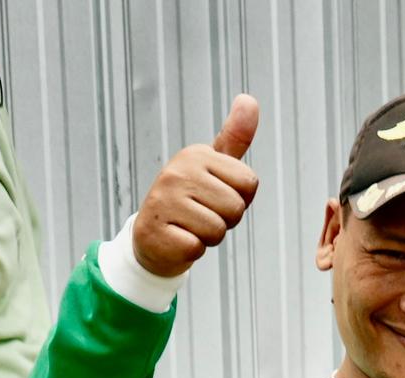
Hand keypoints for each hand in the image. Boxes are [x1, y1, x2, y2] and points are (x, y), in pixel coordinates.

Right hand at [133, 95, 259, 278]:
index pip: (250, 183)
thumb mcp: (214, 167)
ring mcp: (165, 200)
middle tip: (202, 215)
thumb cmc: (192, 200)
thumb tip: (249, 99)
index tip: (217, 197)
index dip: (240, 199)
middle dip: (225, 220)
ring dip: (208, 237)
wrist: (154, 236)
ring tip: (190, 226)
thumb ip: (234, 137)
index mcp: (197, 155)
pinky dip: (191, 250)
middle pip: (236, 208)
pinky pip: (197, 248)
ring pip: (218, 230)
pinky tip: (177, 238)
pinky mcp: (159, 230)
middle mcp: (178, 171)